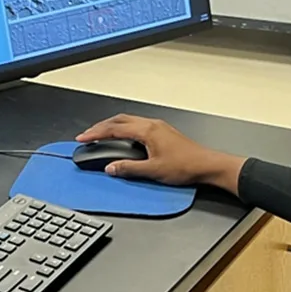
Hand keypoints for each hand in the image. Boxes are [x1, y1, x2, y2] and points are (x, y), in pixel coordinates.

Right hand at [76, 114, 246, 192]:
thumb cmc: (186, 166)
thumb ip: (129, 168)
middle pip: (119, 120)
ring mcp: (158, 127)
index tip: (83, 138)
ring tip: (101, 135)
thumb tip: (111, 167)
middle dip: (101, 127)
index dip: (96, 133)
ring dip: (112, 126)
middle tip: (87, 135)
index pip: (114, 129)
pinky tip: (123, 138)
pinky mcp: (163, 132)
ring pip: (129, 121)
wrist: (208, 165)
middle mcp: (152, 125)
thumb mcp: (153, 171)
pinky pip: (138, 125)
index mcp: (147, 130)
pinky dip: (124, 129)